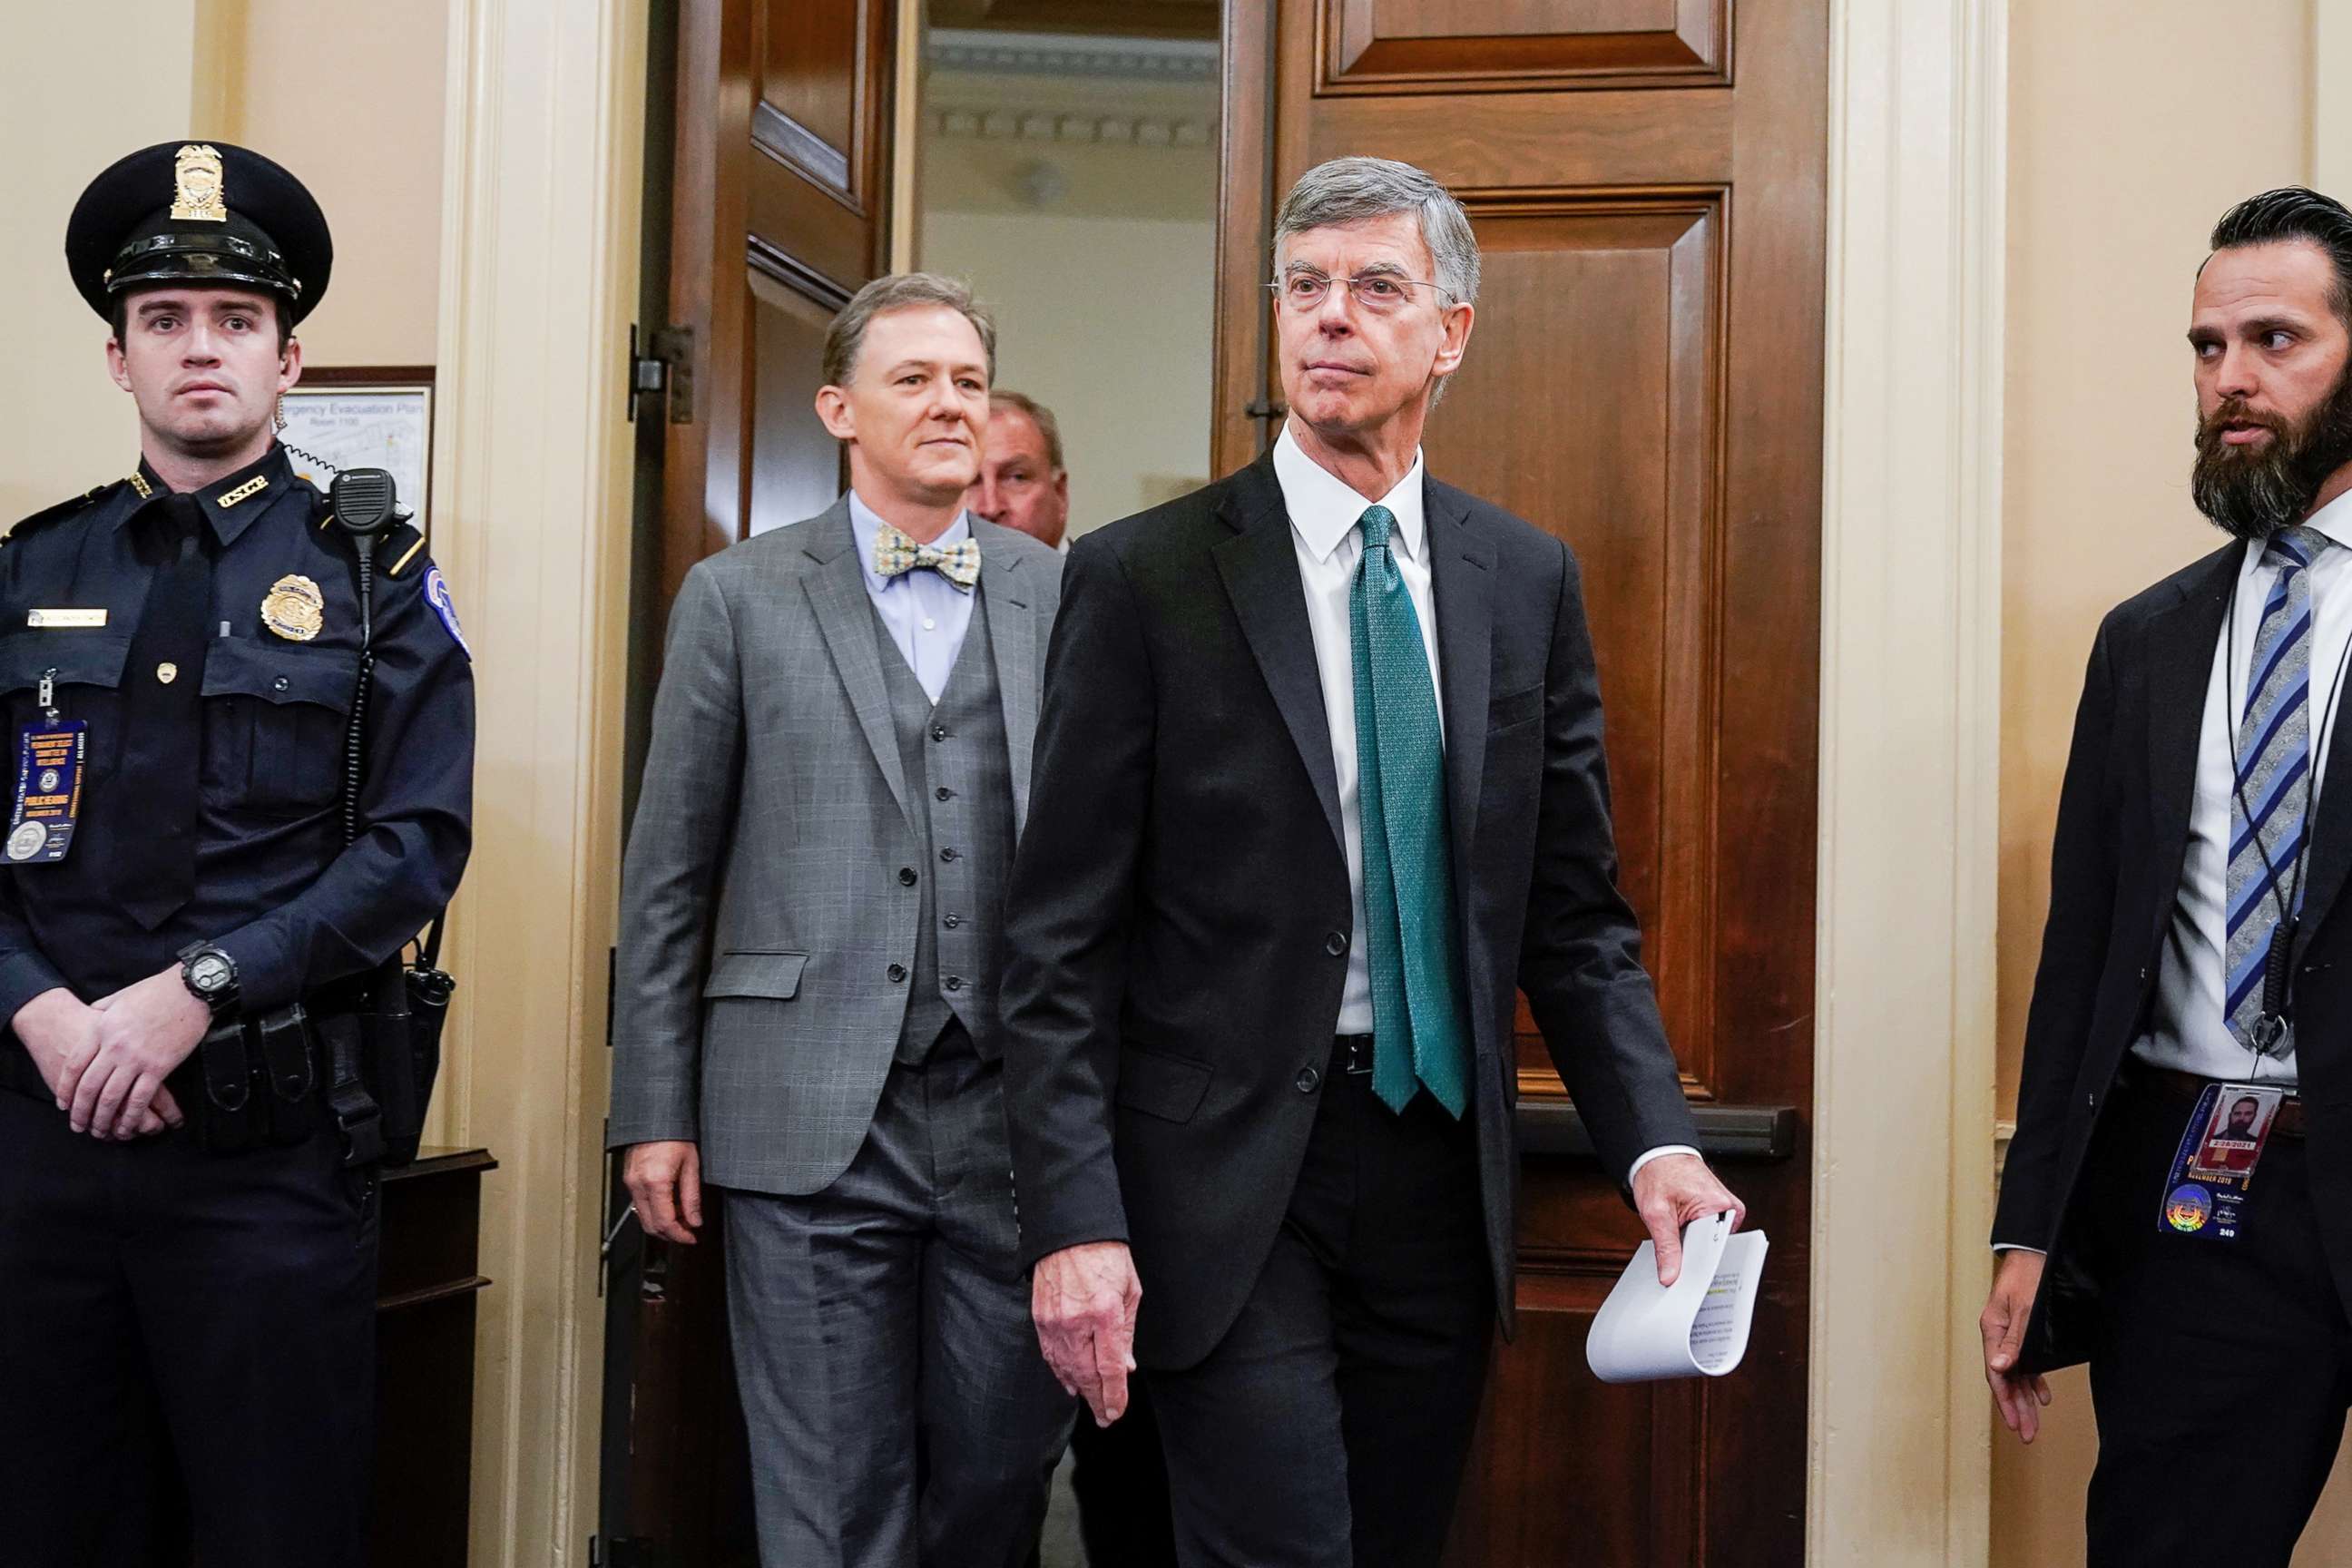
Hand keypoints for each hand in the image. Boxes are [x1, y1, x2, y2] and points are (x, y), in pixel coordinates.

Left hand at [14, 985, 181, 1138]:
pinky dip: (131, 1116)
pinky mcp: (159, 1067)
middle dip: (80, 1111)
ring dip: (103, 1119)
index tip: (63, 1104)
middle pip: (89, 1087)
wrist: (190, 991)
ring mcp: (136, 1059)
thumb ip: (100, 1011)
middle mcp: (114, 1047)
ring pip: (111, 1097)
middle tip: (78, 1125)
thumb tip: (90, 1016)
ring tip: (100, 1131)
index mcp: (101, 1029)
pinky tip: (128, 1127)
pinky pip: (140, 1098)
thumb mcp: (119, 998)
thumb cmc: (156, 992)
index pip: (74, 1066)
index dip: (66, 1089)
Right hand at [624, 1140, 703, 1244]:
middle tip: (688, 1232)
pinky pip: (640, 1204)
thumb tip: (694, 1221)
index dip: (680, 1236)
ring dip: (662, 1224)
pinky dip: (654, 1211)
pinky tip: (670, 1205)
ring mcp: (630, 1182)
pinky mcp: (629, 1179)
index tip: (691, 1238)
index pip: (665, 1222)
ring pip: (643, 1217)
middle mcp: (638, 1184)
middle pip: (650, 1225)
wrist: (657, 1116)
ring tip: (682, 1218)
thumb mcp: (691, 1165)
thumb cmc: (675, 1134)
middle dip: (670, 1234)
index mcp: (655, 1182)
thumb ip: (692, 1197)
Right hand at [1032, 1240, 1140, 1426]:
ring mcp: (1054, 1320)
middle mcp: (1077, 1321)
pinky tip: (1068, 1380)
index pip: (1109, 1368)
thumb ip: (1127, 1333)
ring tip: (1090, 1402)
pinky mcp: (1040, 1317)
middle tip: (1106, 1418)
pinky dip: (1059, 1371)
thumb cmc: (1106, 1255)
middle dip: (1097, 1400)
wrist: (1070, 1231)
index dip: (1114, 1396)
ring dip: (1079, 1389)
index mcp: (1104, 1313)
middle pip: (1086, 1375)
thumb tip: (1125, 1367)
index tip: (1116, 1412)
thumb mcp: (1130, 1291)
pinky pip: (1049, 1353)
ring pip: (1065, 1368)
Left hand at [1632, 1152, 1746, 1285]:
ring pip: (1711, 1243)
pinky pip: (1711, 1234)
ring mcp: (1726, 1209)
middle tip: (1677, 1267)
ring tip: (1679, 1240)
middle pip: (1714, 1248)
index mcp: (1719, 1206)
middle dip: (1694, 1259)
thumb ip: (1666, 1247)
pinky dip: (1696, 1240)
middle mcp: (1728, 1208)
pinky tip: (1685, 1237)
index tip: (1685, 1284)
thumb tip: (1670, 1274)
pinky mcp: (1721, 1210)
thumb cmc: (1658, 1174)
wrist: (1658, 1154)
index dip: (1696, 1268)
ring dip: (1694, 1248)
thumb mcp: (1656, 1212)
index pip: (1713, 1250)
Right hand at [1980, 1249, 2052, 1442]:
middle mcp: (1998, 1334)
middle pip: (2005, 1379)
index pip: (1997, 1373)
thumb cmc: (2029, 1276)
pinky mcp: (2022, 1331)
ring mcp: (2009, 1333)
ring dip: (2024, 1399)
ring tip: (2032, 1424)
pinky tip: (2041, 1395)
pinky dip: (2033, 1381)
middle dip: (2016, 1408)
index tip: (2016, 1424)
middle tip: (2026, 1434)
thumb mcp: (2025, 1309)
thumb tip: (1999, 1368)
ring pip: (2015, 1374)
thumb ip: (2014, 1341)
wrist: (2036, 1252)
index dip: (2006, 1401)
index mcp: (1993, 1329)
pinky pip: (2024, 1363)